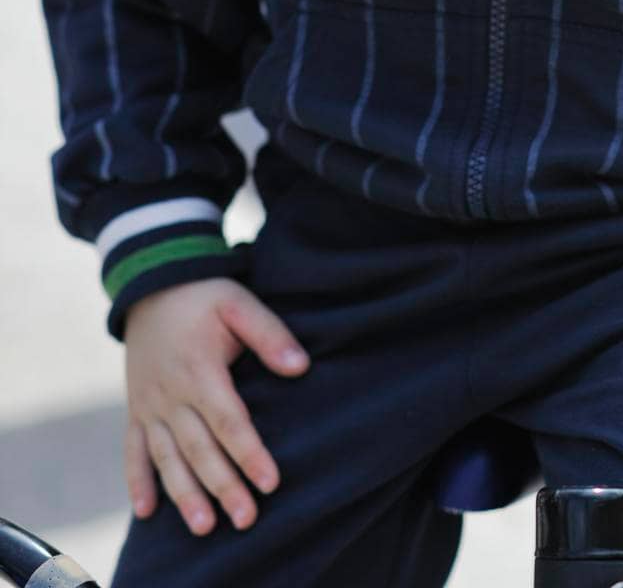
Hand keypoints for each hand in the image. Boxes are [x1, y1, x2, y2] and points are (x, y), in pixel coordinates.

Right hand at [124, 278, 310, 535]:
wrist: (152, 286)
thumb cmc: (203, 296)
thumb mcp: (238, 302)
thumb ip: (269, 333)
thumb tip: (300, 366)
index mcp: (199, 369)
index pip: (229, 420)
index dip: (249, 452)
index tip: (270, 481)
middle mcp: (171, 394)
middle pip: (200, 448)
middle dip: (223, 485)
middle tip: (246, 518)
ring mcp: (149, 405)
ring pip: (167, 458)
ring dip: (184, 494)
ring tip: (205, 526)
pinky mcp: (136, 410)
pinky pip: (132, 450)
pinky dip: (136, 481)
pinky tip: (145, 513)